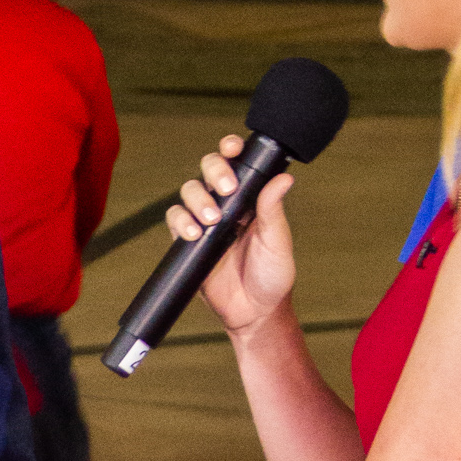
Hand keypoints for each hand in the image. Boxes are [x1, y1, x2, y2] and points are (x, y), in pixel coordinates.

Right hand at [166, 131, 296, 337]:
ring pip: (189, 193)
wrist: (254, 313)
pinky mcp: (189, 243)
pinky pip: (176, 222)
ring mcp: (205, 223)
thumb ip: (273, 209)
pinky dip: (181, 222)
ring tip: (211, 219)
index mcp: (250, 199)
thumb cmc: (272, 277)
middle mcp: (226, 206)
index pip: (237, 164)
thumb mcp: (277, 241)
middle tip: (226, 188)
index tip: (232, 148)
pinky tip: (194, 234)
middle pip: (207, 170)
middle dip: (213, 171)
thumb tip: (284, 178)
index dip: (230, 150)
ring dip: (196, 200)